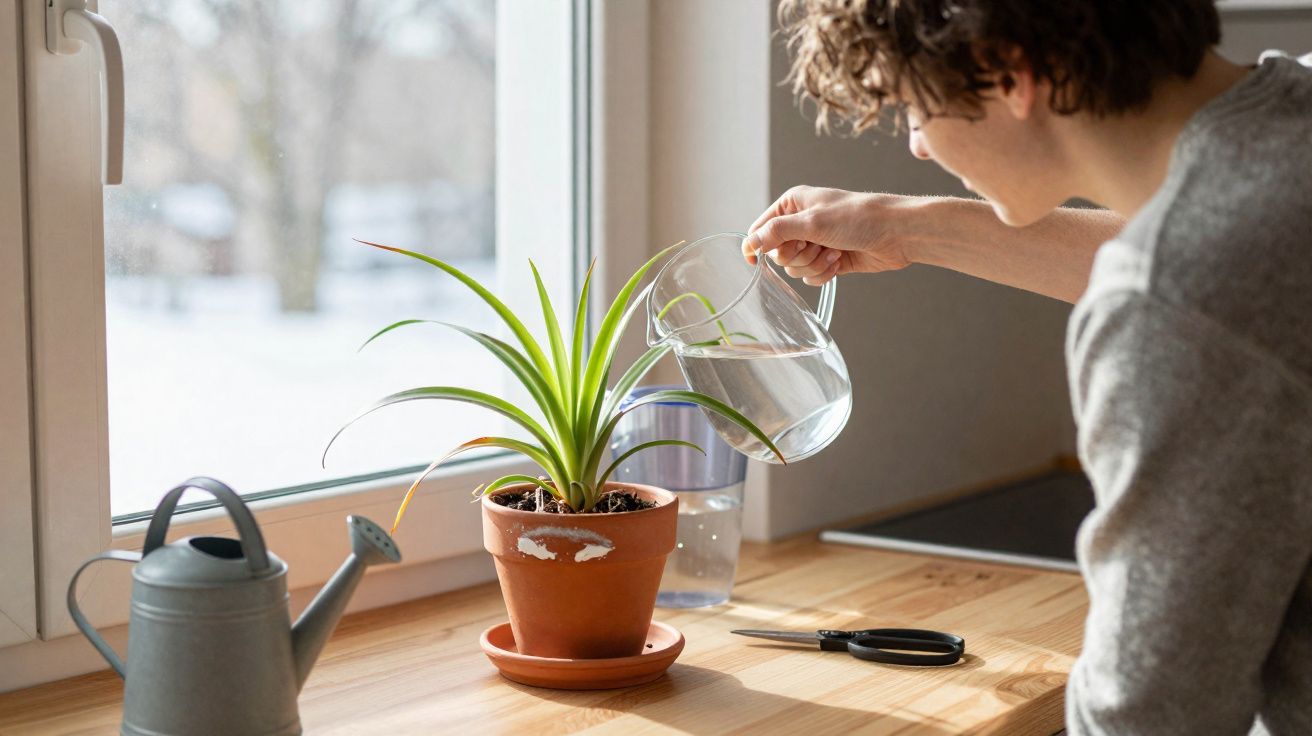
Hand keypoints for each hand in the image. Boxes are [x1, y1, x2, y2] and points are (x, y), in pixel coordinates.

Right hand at [742, 186, 915, 284]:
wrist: (896, 233)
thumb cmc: (858, 217)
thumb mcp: (812, 222)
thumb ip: (777, 232)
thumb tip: (750, 243)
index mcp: (793, 205)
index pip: (761, 229)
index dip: (757, 245)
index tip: (753, 261)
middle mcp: (802, 223)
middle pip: (778, 253)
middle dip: (797, 255)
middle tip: (815, 245)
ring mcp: (816, 243)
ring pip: (795, 268)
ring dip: (813, 265)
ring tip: (834, 252)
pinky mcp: (829, 260)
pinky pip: (811, 277)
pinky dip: (824, 273)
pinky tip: (840, 261)